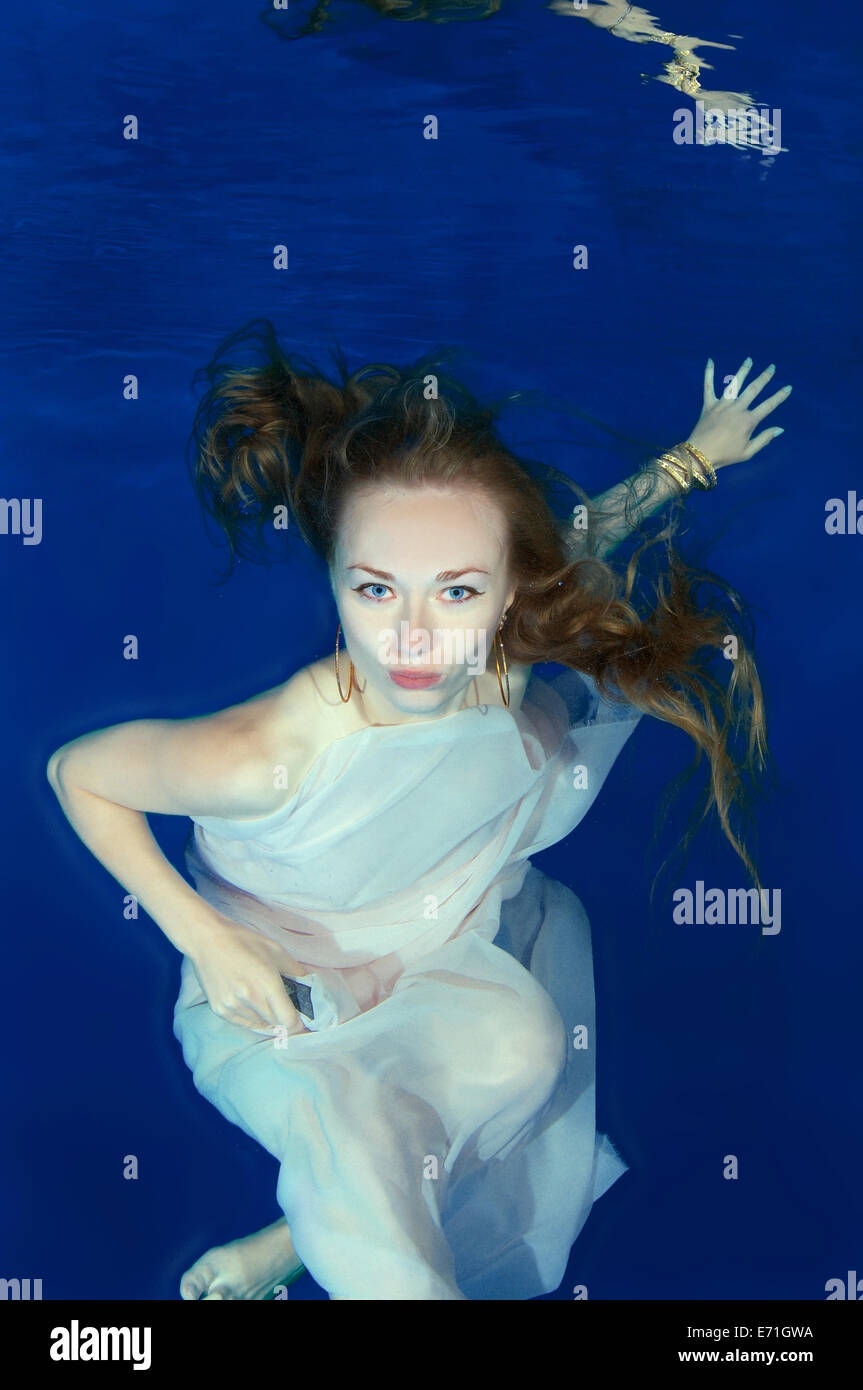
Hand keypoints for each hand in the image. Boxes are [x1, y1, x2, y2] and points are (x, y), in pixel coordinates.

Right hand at [189, 912, 307, 1035]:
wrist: (207, 940)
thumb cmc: (243, 941)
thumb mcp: (275, 950)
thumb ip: (295, 970)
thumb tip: (309, 984)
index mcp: (267, 983)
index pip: (288, 1019)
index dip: (298, 1022)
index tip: (302, 1020)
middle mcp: (250, 998)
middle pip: (275, 1023)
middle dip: (283, 1017)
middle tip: (283, 1005)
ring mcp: (233, 1006)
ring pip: (259, 1024)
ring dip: (266, 1017)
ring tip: (262, 998)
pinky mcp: (220, 1009)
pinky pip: (242, 1023)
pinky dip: (250, 1017)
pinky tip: (249, 1002)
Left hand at [687, 358, 791, 469]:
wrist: (700, 455)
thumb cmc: (725, 455)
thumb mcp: (748, 452)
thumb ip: (764, 439)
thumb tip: (780, 429)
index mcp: (748, 421)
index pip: (768, 406)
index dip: (780, 396)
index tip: (788, 387)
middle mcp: (737, 409)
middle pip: (754, 389)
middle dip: (764, 377)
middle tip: (771, 367)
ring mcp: (722, 405)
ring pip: (734, 384)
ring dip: (743, 370)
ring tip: (749, 360)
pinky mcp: (708, 405)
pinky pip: (708, 386)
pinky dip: (708, 374)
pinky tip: (710, 361)